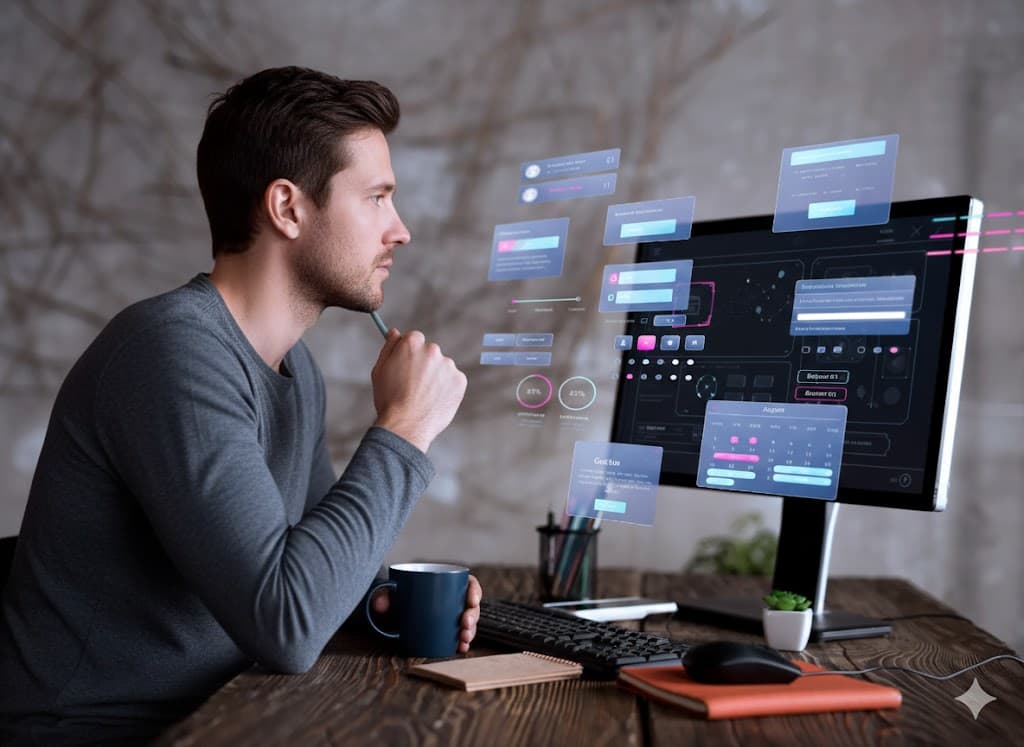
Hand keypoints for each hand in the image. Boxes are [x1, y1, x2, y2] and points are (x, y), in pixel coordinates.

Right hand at [371, 328, 466, 452]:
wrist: (406, 425)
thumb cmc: (389, 399)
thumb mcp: (380, 370)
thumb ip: (389, 347)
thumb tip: (394, 332)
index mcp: (412, 343)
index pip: (415, 339)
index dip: (409, 354)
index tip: (407, 366)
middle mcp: (433, 349)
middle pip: (430, 352)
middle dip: (424, 365)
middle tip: (414, 386)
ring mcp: (448, 365)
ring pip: (442, 368)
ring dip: (436, 377)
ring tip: (423, 397)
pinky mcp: (460, 380)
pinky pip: (453, 381)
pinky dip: (446, 389)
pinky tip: (434, 401)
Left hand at [371, 574, 482, 653]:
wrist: (392, 611)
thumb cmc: (395, 597)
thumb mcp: (390, 593)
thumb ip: (384, 595)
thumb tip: (380, 603)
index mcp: (446, 583)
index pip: (468, 584)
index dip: (475, 591)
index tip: (472, 601)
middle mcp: (453, 599)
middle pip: (471, 605)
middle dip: (472, 616)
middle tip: (464, 625)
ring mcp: (452, 615)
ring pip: (469, 622)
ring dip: (471, 631)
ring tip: (463, 639)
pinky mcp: (448, 630)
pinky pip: (461, 635)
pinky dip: (463, 642)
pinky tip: (462, 648)